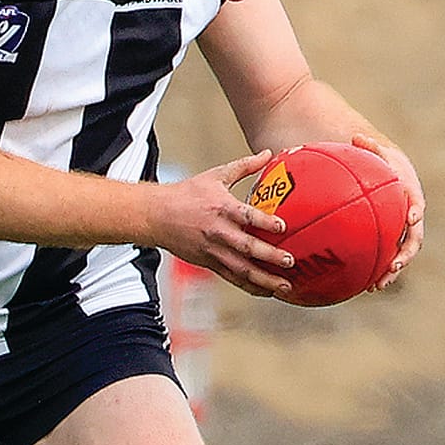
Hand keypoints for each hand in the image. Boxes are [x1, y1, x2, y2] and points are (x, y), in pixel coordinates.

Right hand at [146, 151, 294, 297]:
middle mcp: (218, 232)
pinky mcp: (209, 263)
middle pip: (247, 247)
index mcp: (221, 208)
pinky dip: (251, 286)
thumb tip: (268, 153)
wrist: (155, 215)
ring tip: (285, 284)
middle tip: (289, 260)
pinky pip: (233, 278)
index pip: (246, 216)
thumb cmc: (186, 194)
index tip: (283, 226)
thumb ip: (244, 166)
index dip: (265, 222)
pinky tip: (267, 291)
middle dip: (269, 256)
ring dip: (265, 278)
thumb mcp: (215, 175)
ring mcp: (213, 251)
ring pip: (242, 269)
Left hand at [353, 132, 422, 286]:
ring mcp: (401, 229)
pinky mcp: (390, 238)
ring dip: (391, 270)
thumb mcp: (374, 152)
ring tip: (376, 285)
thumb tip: (358, 137)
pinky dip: (376, 271)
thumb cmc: (378, 161)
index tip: (410, 219)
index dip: (415, 211)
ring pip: (400, 253)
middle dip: (405, 253)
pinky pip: (385, 257)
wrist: (384, 173)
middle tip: (392, 265)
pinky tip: (361, 286)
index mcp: (409, 194)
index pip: (415, 203)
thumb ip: (368, 148)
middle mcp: (409, 215)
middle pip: (413, 237)